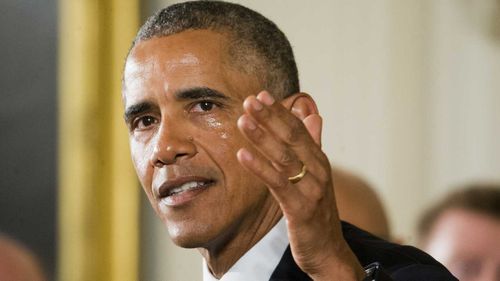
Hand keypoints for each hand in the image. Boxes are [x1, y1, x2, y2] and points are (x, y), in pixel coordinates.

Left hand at [236, 91, 364, 279]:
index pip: (299, 129)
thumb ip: (314, 144)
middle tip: (250, 100)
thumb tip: (314, 115)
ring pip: (284, 157)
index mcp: (319, 161)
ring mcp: (311, 189)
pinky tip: (242, 155)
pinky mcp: (301, 209)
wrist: (328, 250)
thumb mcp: (317, 175)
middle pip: (292, 138)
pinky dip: (260, 168)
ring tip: (243, 120)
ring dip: (262, 137)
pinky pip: (278, 184)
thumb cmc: (318, 211)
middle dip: (270, 117)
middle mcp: (318, 171)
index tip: (261, 95)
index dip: (280, 112)